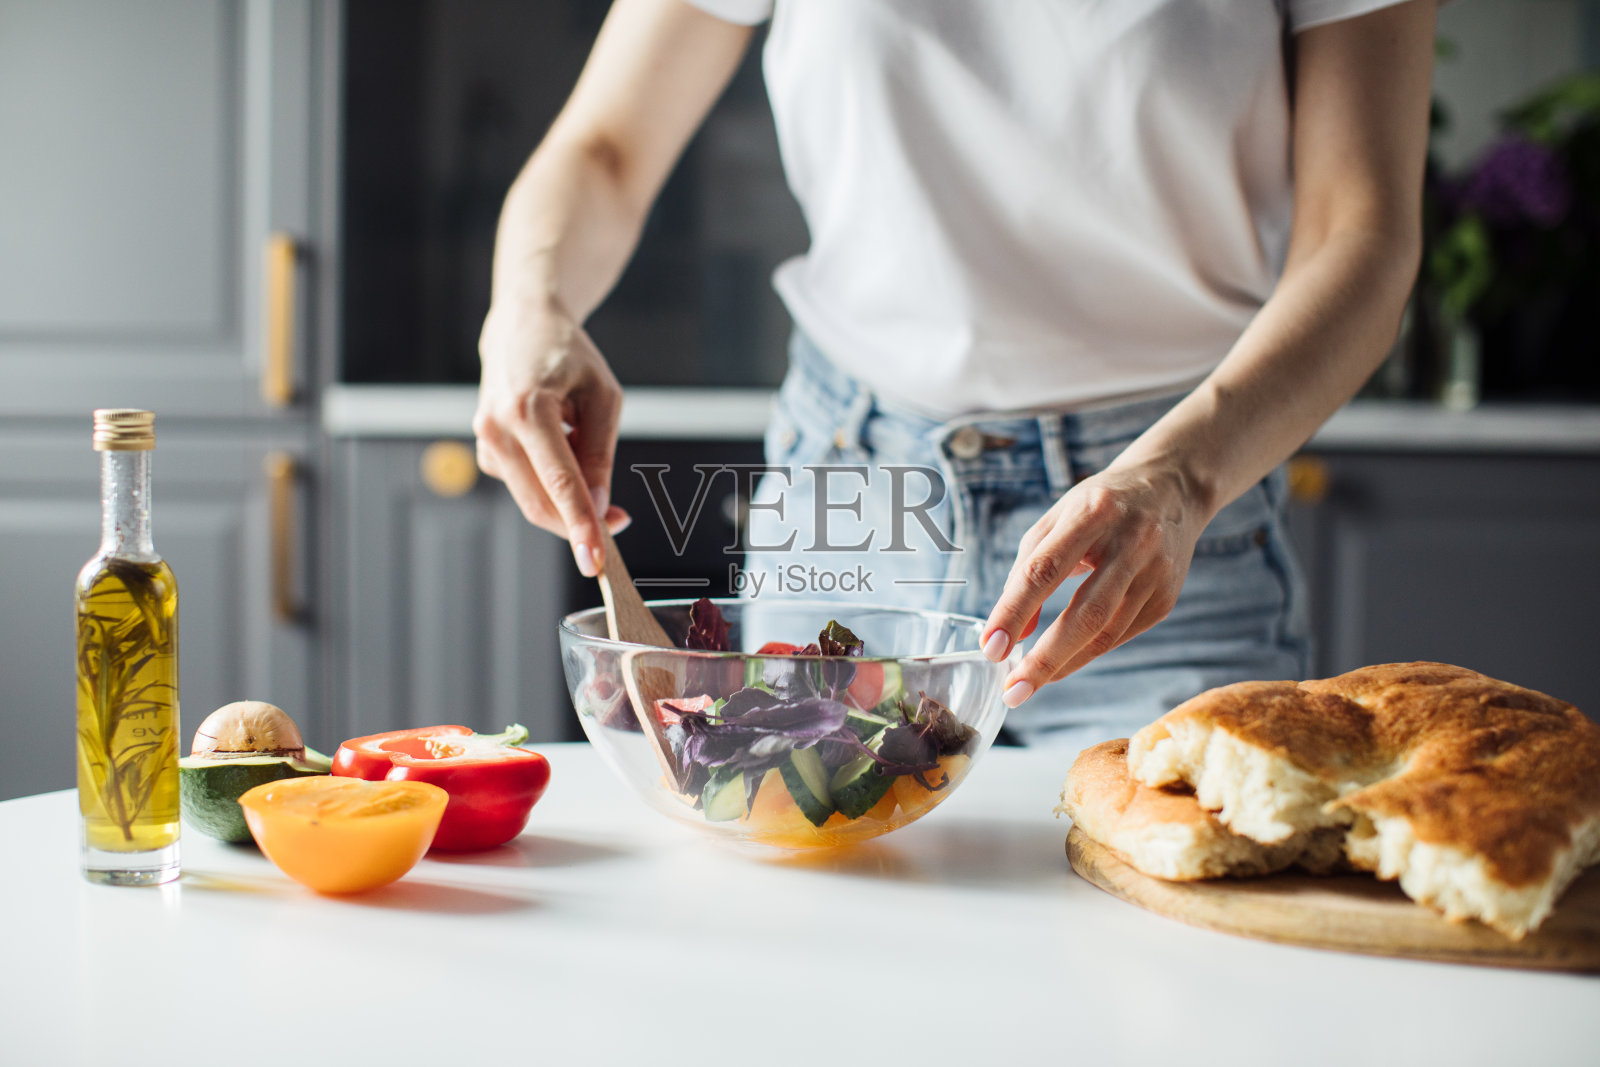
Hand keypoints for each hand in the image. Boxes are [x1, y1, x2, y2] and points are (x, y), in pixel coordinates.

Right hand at [475, 294, 630, 575]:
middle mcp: (496, 429)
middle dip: (580, 523)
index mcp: (527, 409)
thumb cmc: (568, 356)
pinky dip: (552, 484)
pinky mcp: (485, 453)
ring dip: (568, 501)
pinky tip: (562, 445)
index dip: (581, 526)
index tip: (596, 561)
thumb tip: (599, 507)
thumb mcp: (603, 397)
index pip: (560, 482)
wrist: (521, 327)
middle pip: (541, 502)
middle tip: (619, 522)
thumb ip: (600, 453)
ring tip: (589, 455)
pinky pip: (527, 486)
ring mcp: (484, 443)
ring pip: (533, 500)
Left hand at [980, 462, 1211, 706]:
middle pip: (1085, 613)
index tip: (990, 648)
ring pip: (1106, 632)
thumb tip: (1011, 634)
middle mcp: (1132, 542)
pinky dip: (1087, 654)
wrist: (1171, 489)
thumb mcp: (1057, 519)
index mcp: (1093, 512)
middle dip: (1044, 658)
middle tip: (1012, 690)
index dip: (1014, 611)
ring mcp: (1156, 572)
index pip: (1044, 570)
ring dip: (1063, 665)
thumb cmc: (1099, 506)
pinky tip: (1062, 663)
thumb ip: (1027, 570)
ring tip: (1027, 684)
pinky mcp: (1167, 597)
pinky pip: (1121, 635)